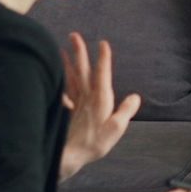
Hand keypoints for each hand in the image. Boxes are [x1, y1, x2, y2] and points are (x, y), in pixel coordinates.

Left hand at [59, 34, 139, 180]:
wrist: (68, 156)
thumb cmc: (93, 143)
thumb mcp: (116, 128)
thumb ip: (126, 110)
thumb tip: (135, 96)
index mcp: (100, 99)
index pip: (102, 73)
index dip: (103, 58)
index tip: (103, 43)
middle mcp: (86, 97)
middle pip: (82, 70)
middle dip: (79, 52)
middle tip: (74, 35)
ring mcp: (74, 103)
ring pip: (70, 78)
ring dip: (67, 63)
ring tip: (62, 50)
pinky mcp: (65, 112)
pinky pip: (62, 92)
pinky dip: (59, 82)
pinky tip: (54, 78)